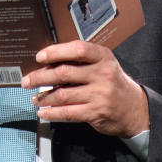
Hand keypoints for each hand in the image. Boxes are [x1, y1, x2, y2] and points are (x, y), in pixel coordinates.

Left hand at [22, 41, 148, 137]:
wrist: (133, 108)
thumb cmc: (111, 81)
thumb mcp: (102, 64)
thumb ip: (80, 61)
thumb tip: (47, 62)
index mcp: (103, 57)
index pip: (78, 49)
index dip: (56, 52)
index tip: (40, 57)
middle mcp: (103, 74)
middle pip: (64, 73)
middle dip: (41, 77)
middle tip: (27, 80)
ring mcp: (100, 94)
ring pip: (63, 94)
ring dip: (44, 97)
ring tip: (34, 98)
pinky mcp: (96, 113)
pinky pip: (68, 113)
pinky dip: (52, 113)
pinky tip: (43, 112)